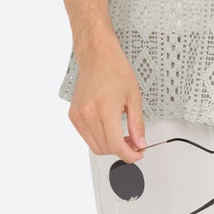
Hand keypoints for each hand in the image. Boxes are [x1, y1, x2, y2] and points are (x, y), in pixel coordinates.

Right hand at [70, 36, 146, 160]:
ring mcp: (78, 115)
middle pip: (105, 148)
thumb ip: (137, 124)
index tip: (137, 154)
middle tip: (133, 143)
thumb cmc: (115, 71)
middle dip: (121, 150)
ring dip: (110, 146)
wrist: (98, 58)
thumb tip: (139, 142)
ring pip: (95, 146)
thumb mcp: (134, 98)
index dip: (129, 155)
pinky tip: (109, 129)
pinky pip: (86, 137)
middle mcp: (88, 113)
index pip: (115, 145)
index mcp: (105, 109)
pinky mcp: (73, 115)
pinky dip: (99, 139)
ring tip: (122, 136)